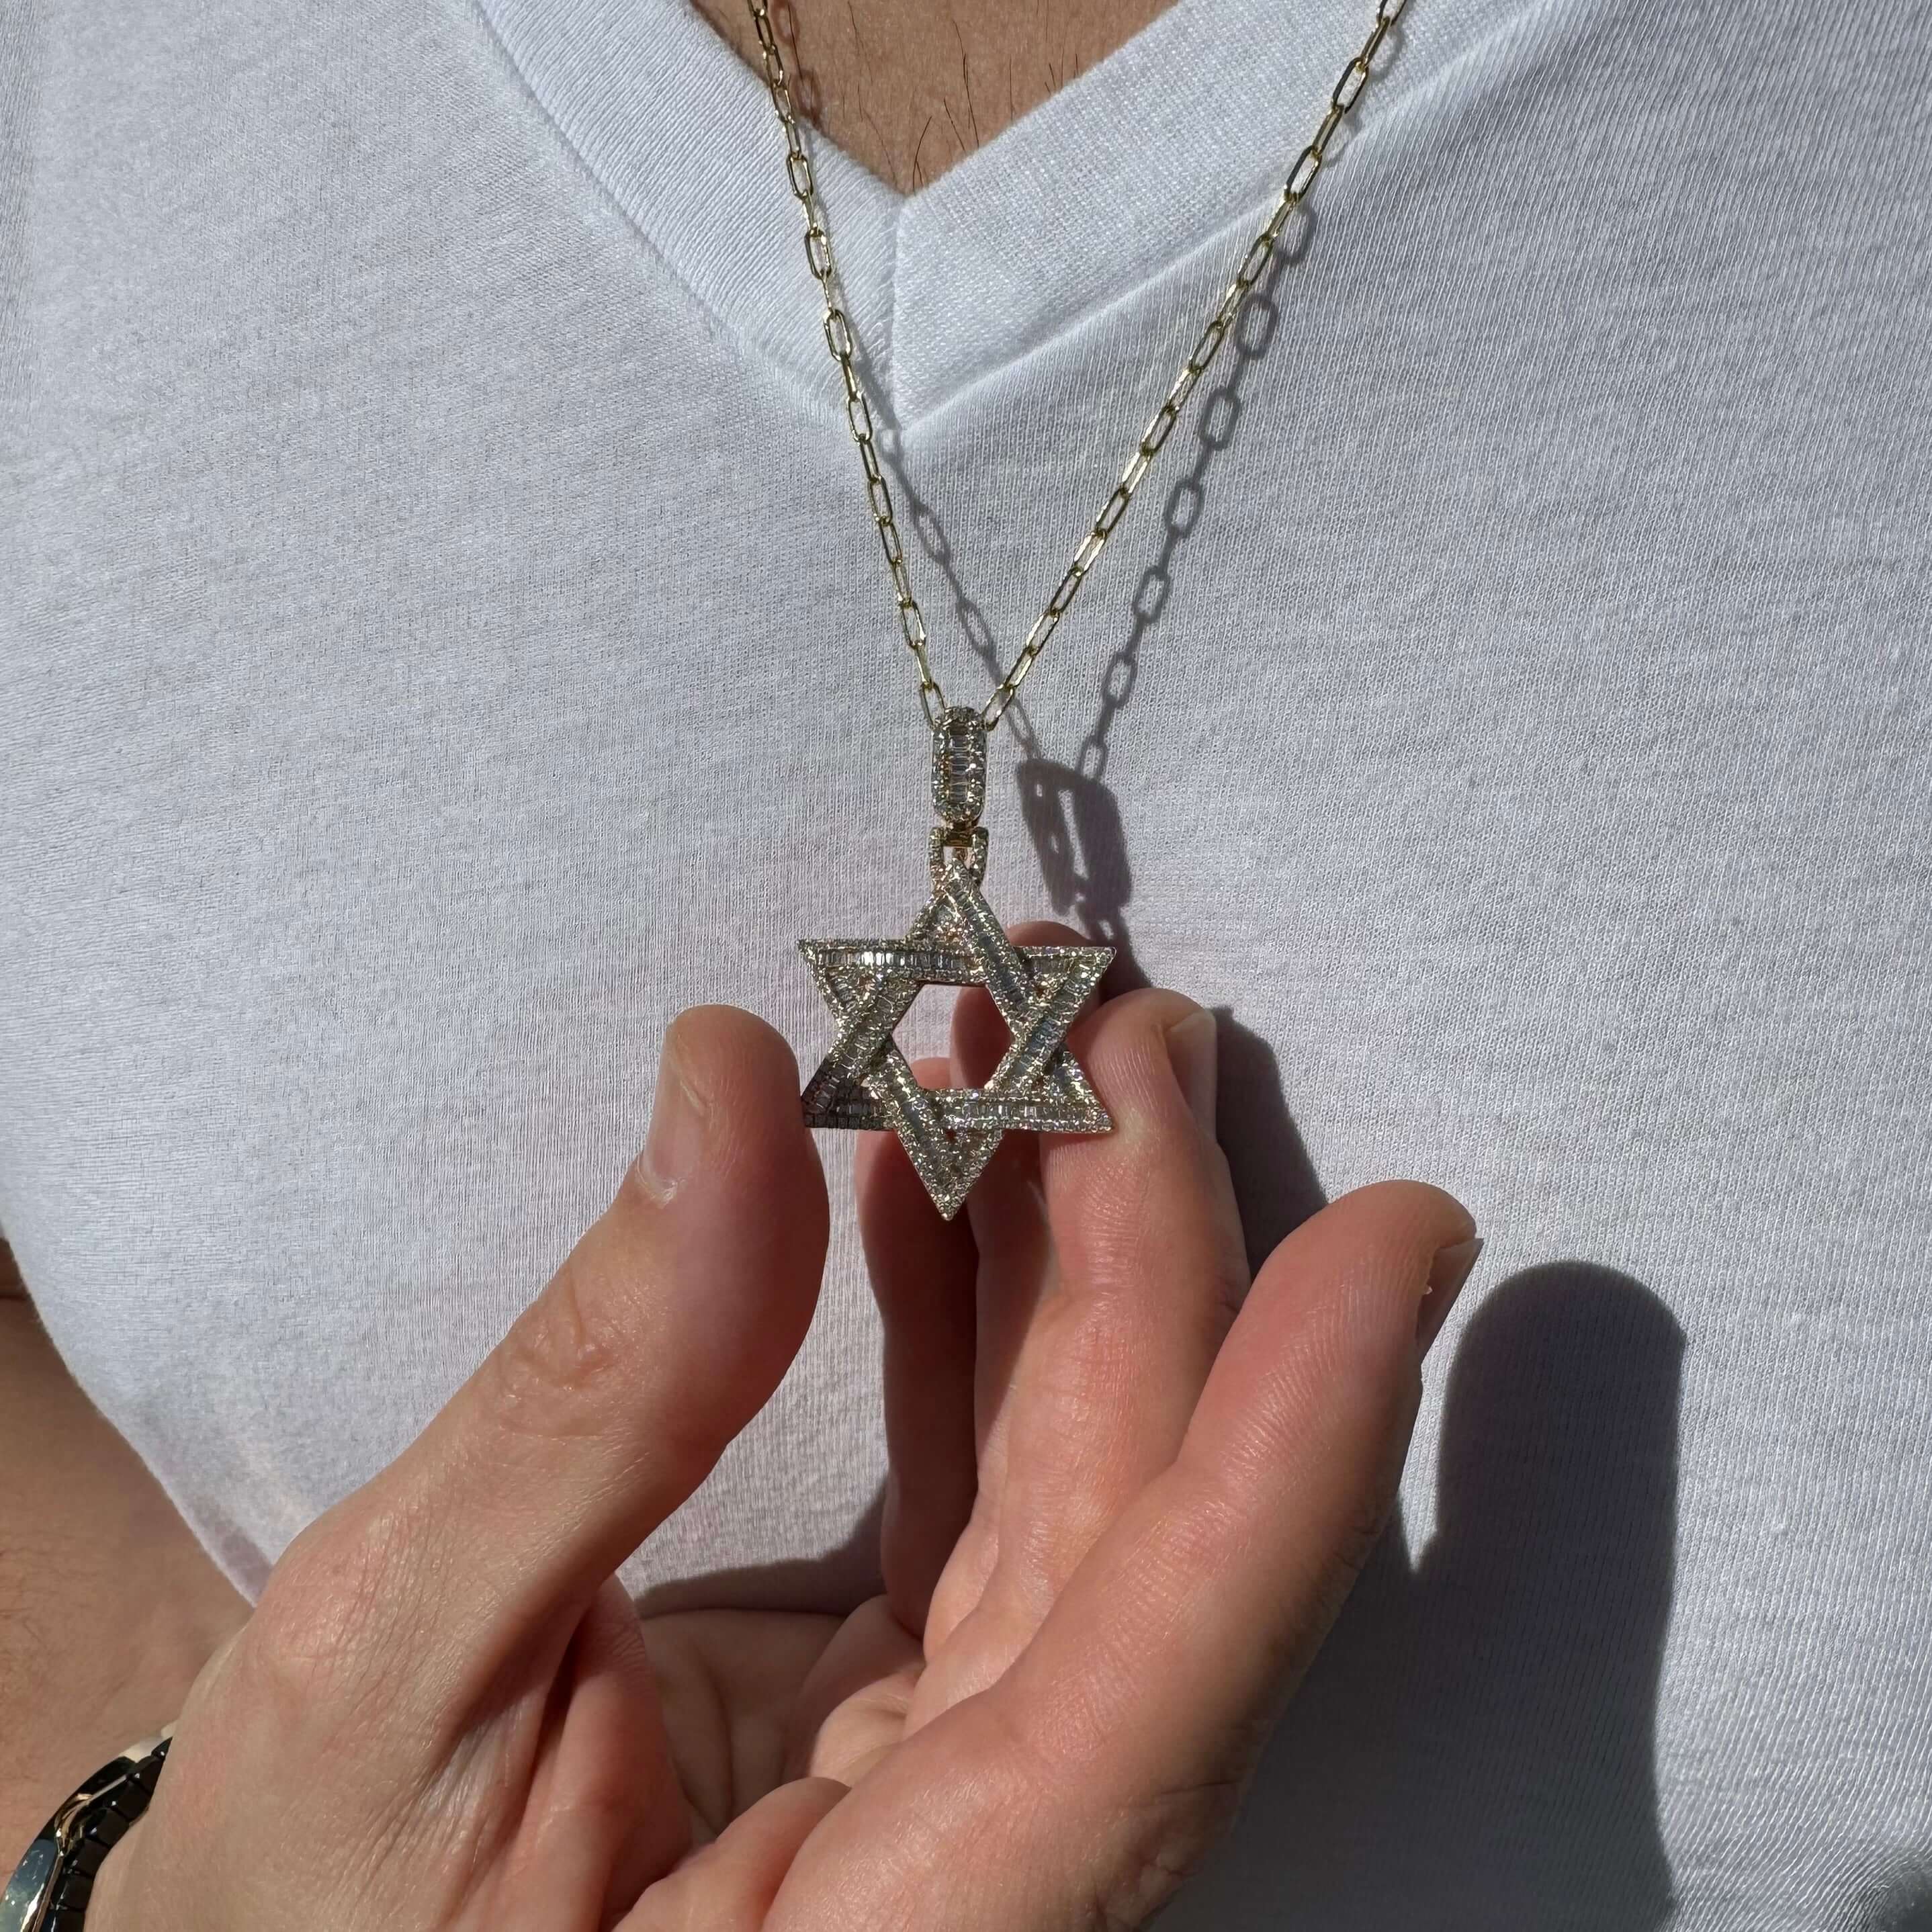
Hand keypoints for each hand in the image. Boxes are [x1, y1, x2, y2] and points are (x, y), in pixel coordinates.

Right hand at [89, 951, 1476, 1929]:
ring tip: (1033, 1040)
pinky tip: (939, 1174)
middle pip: (1136, 1529)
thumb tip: (738, 1081)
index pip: (1147, 1703)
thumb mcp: (390, 1670)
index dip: (1286, 1456)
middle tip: (1114, 1017)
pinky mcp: (916, 1707)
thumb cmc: (296, 1906)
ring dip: (1073, 1250)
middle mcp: (981, 1866)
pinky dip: (974, 1316)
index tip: (1398, 1236)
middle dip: (1152, 1246)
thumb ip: (595, 1394)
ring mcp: (959, 1778)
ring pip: (1085, 1486)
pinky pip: (992, 1488)